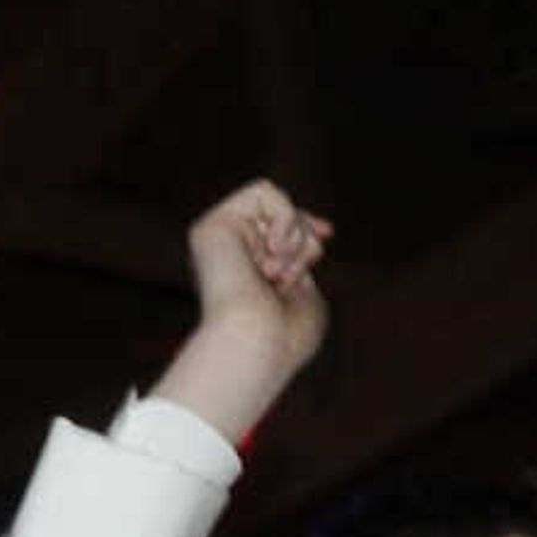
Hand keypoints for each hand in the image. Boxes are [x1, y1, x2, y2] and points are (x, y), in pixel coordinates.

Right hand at [152, 178, 330, 438]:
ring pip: (276, 203)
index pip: (276, 229)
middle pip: (282, 214)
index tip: (326, 233)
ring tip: (279, 270)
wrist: (256, 344)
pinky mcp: (210, 226)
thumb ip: (303, 264)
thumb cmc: (285, 336)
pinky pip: (263, 191)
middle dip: (302, 240)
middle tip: (289, 277)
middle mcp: (227, 255)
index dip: (304, 225)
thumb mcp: (307, 294)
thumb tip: (311, 236)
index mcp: (245, 274)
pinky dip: (283, 217)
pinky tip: (273, 250)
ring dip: (294, 235)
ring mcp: (217, 240)